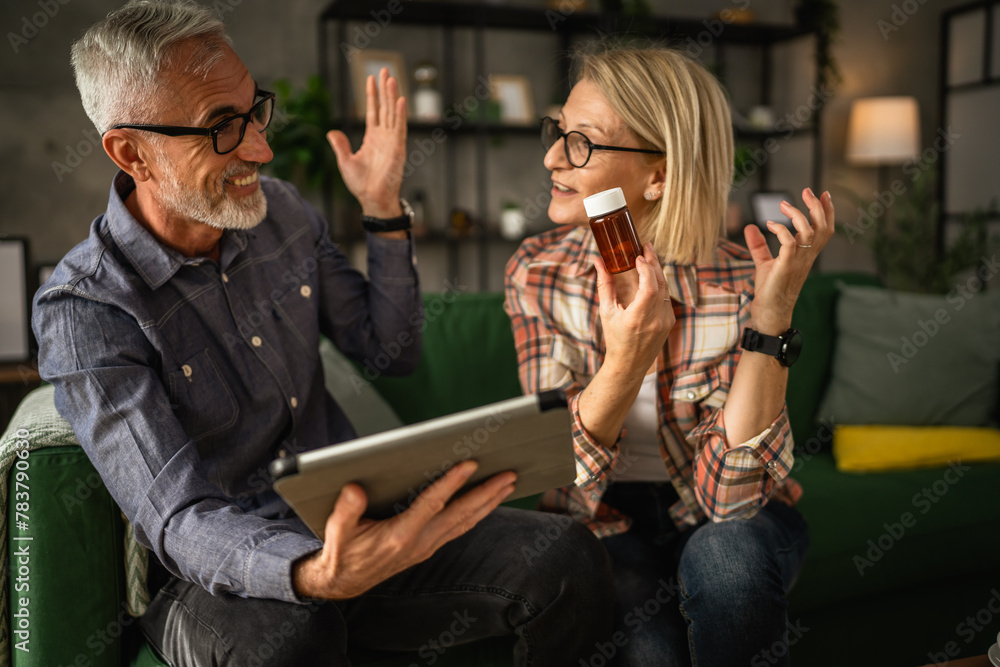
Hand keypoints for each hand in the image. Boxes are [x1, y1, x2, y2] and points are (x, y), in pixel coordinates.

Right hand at [292, 461, 515, 599]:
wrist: (344, 583)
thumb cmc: (343, 552)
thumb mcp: (338, 531)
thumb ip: (347, 510)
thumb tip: (355, 489)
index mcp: (400, 535)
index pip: (432, 504)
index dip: (451, 483)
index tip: (470, 464)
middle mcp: (420, 542)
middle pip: (461, 514)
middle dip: (487, 493)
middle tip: (509, 474)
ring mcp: (427, 546)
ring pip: (466, 522)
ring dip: (489, 503)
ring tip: (508, 484)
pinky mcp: (429, 547)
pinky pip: (460, 528)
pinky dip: (478, 514)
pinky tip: (488, 502)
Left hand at [326, 67, 406, 217]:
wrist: (372, 199)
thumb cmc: (361, 185)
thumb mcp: (345, 161)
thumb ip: (340, 145)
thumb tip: (331, 132)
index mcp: (372, 138)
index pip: (373, 112)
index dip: (372, 95)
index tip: (371, 78)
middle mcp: (384, 137)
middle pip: (385, 107)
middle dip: (385, 88)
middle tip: (385, 69)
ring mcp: (392, 141)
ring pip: (392, 113)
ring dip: (392, 96)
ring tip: (392, 78)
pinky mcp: (398, 149)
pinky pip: (399, 128)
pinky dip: (399, 114)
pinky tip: (400, 100)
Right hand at [595, 242, 674, 378]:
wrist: (629, 364)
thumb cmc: (615, 338)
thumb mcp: (606, 312)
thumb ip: (604, 285)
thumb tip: (598, 261)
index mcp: (637, 318)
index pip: (649, 288)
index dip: (646, 270)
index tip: (638, 256)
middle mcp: (655, 320)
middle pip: (660, 284)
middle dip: (654, 262)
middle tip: (646, 246)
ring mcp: (665, 321)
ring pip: (665, 288)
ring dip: (658, 270)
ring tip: (649, 256)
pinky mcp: (670, 321)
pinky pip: (666, 296)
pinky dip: (659, 283)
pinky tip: (652, 274)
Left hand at [744, 187, 834, 334]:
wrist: (769, 311)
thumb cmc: (769, 289)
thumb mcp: (764, 262)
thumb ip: (759, 245)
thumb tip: (750, 227)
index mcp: (807, 254)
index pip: (825, 229)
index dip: (827, 211)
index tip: (823, 194)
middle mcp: (807, 256)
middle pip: (823, 227)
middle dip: (818, 206)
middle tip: (807, 190)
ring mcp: (798, 261)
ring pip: (809, 232)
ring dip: (798, 215)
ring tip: (783, 205)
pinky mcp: (786, 266)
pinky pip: (790, 243)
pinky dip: (781, 230)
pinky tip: (769, 225)